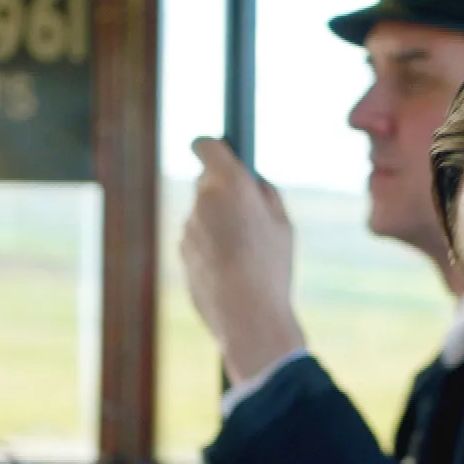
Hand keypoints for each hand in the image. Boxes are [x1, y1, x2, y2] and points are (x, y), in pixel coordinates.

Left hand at [180, 138, 304, 383]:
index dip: (214, 147)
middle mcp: (202, 200)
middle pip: (206, 183)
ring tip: (245, 253)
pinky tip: (232, 271)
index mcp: (229, 184)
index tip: (223, 153)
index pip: (206, 145)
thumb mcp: (283, 225)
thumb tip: (251, 181)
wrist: (246, 317)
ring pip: (202, 215)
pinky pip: (197, 242)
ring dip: (218, 225)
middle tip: (248, 213)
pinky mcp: (181, 253)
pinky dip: (210, 250)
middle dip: (222, 193)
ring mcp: (187, 227)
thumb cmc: (271, 269)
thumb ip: (265, 194)